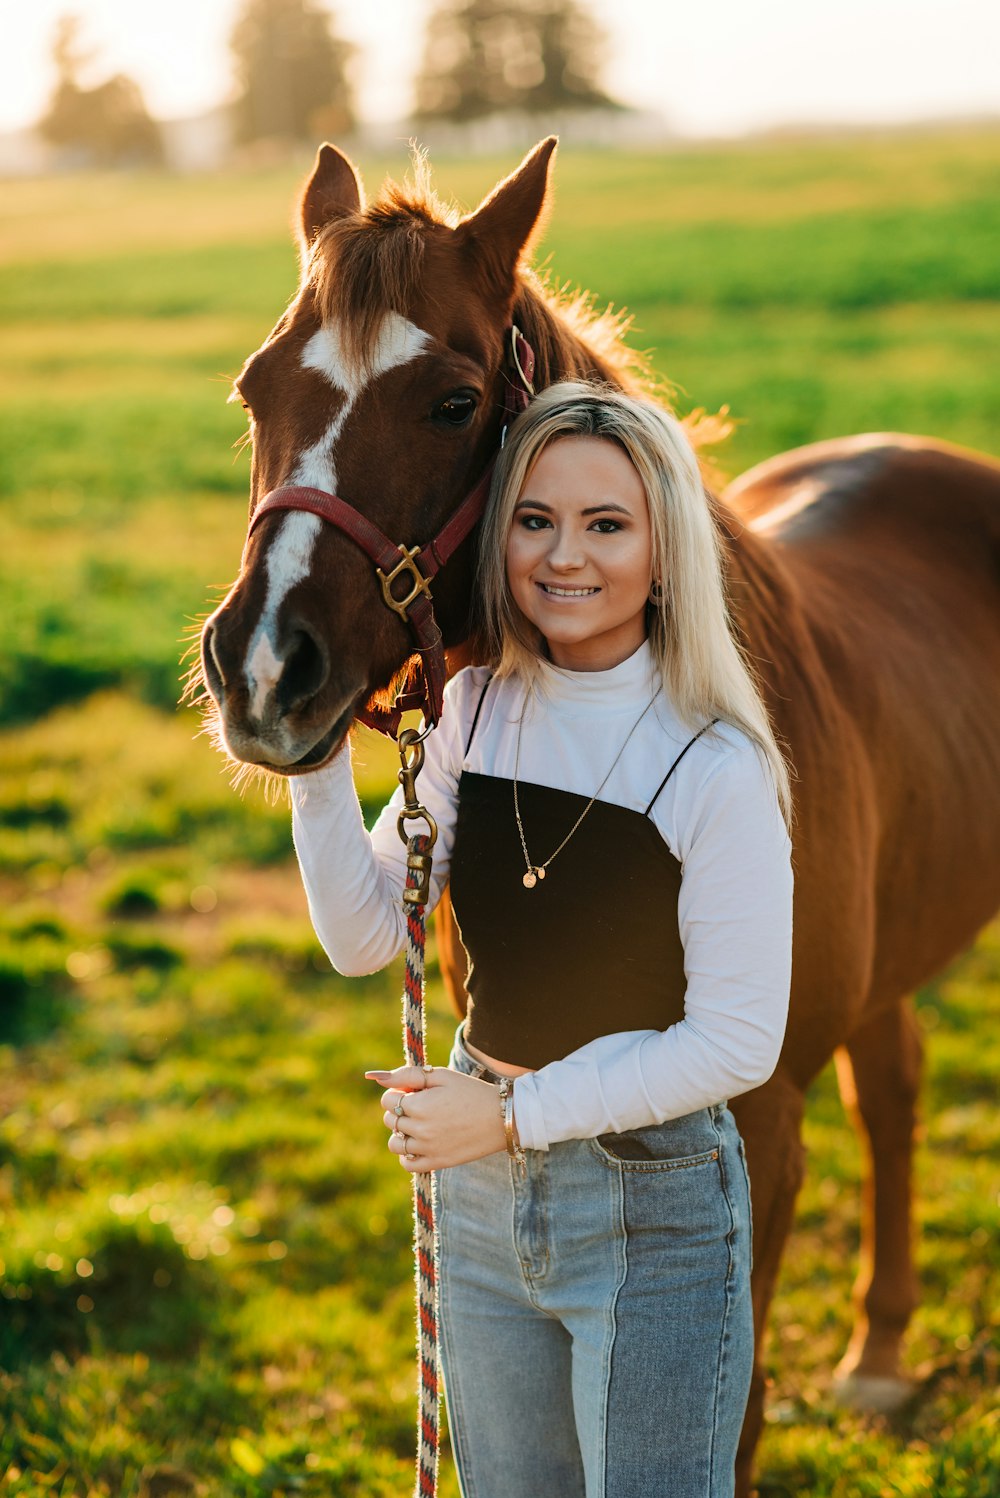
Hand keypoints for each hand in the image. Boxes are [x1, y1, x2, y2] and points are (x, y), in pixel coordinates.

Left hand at [363, 1064, 506, 1171]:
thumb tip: (374, 1077)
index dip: (399, 1092)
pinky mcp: (437, 1163)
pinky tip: (422, 1142)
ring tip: (421, 1124)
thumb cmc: (471, 1091)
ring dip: (401, 1133)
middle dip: (399, 1110)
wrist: (501, 1118)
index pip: (387, 1100)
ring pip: (395, 1144)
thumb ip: (407, 1074)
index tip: (415, 1091)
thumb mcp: (441, 1075)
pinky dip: (408, 1155)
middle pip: (390, 1120)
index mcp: (420, 1105)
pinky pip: (407, 1164)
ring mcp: (428, 1149)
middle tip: (422, 1105)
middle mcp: (420, 1129)